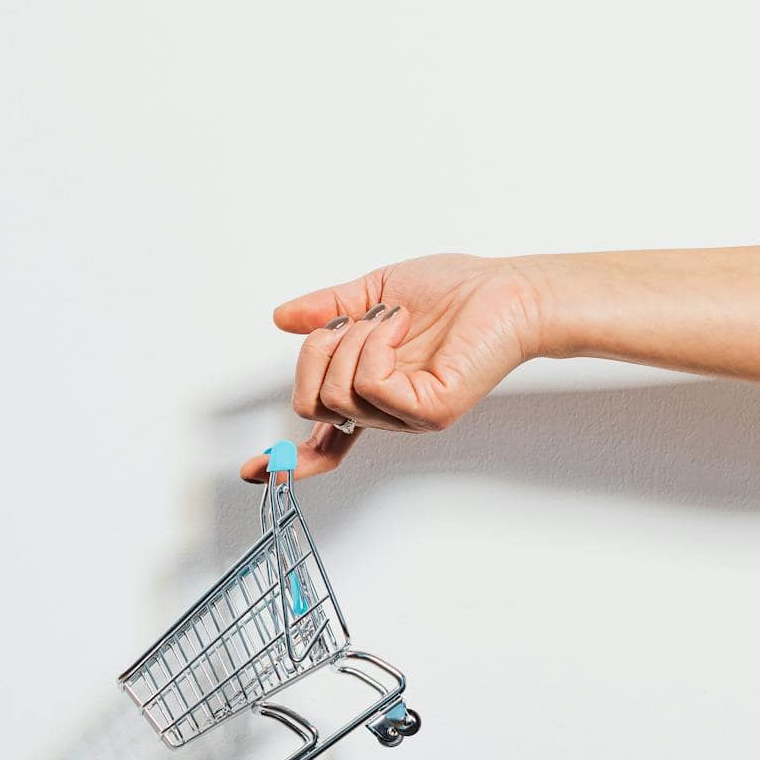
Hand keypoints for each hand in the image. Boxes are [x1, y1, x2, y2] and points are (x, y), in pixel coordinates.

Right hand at [241, 253, 547, 481]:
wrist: (506, 289)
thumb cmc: (455, 291)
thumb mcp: (373, 292)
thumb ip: (326, 309)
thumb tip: (284, 318)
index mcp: (372, 391)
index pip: (326, 440)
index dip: (288, 460)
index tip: (253, 471)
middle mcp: (387, 411)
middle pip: (311, 404)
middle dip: (315, 353)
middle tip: (352, 320)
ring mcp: (407, 415)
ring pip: (336, 393)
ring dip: (353, 341)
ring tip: (391, 319)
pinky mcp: (429, 410)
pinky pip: (369, 385)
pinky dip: (375, 345)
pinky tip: (400, 328)